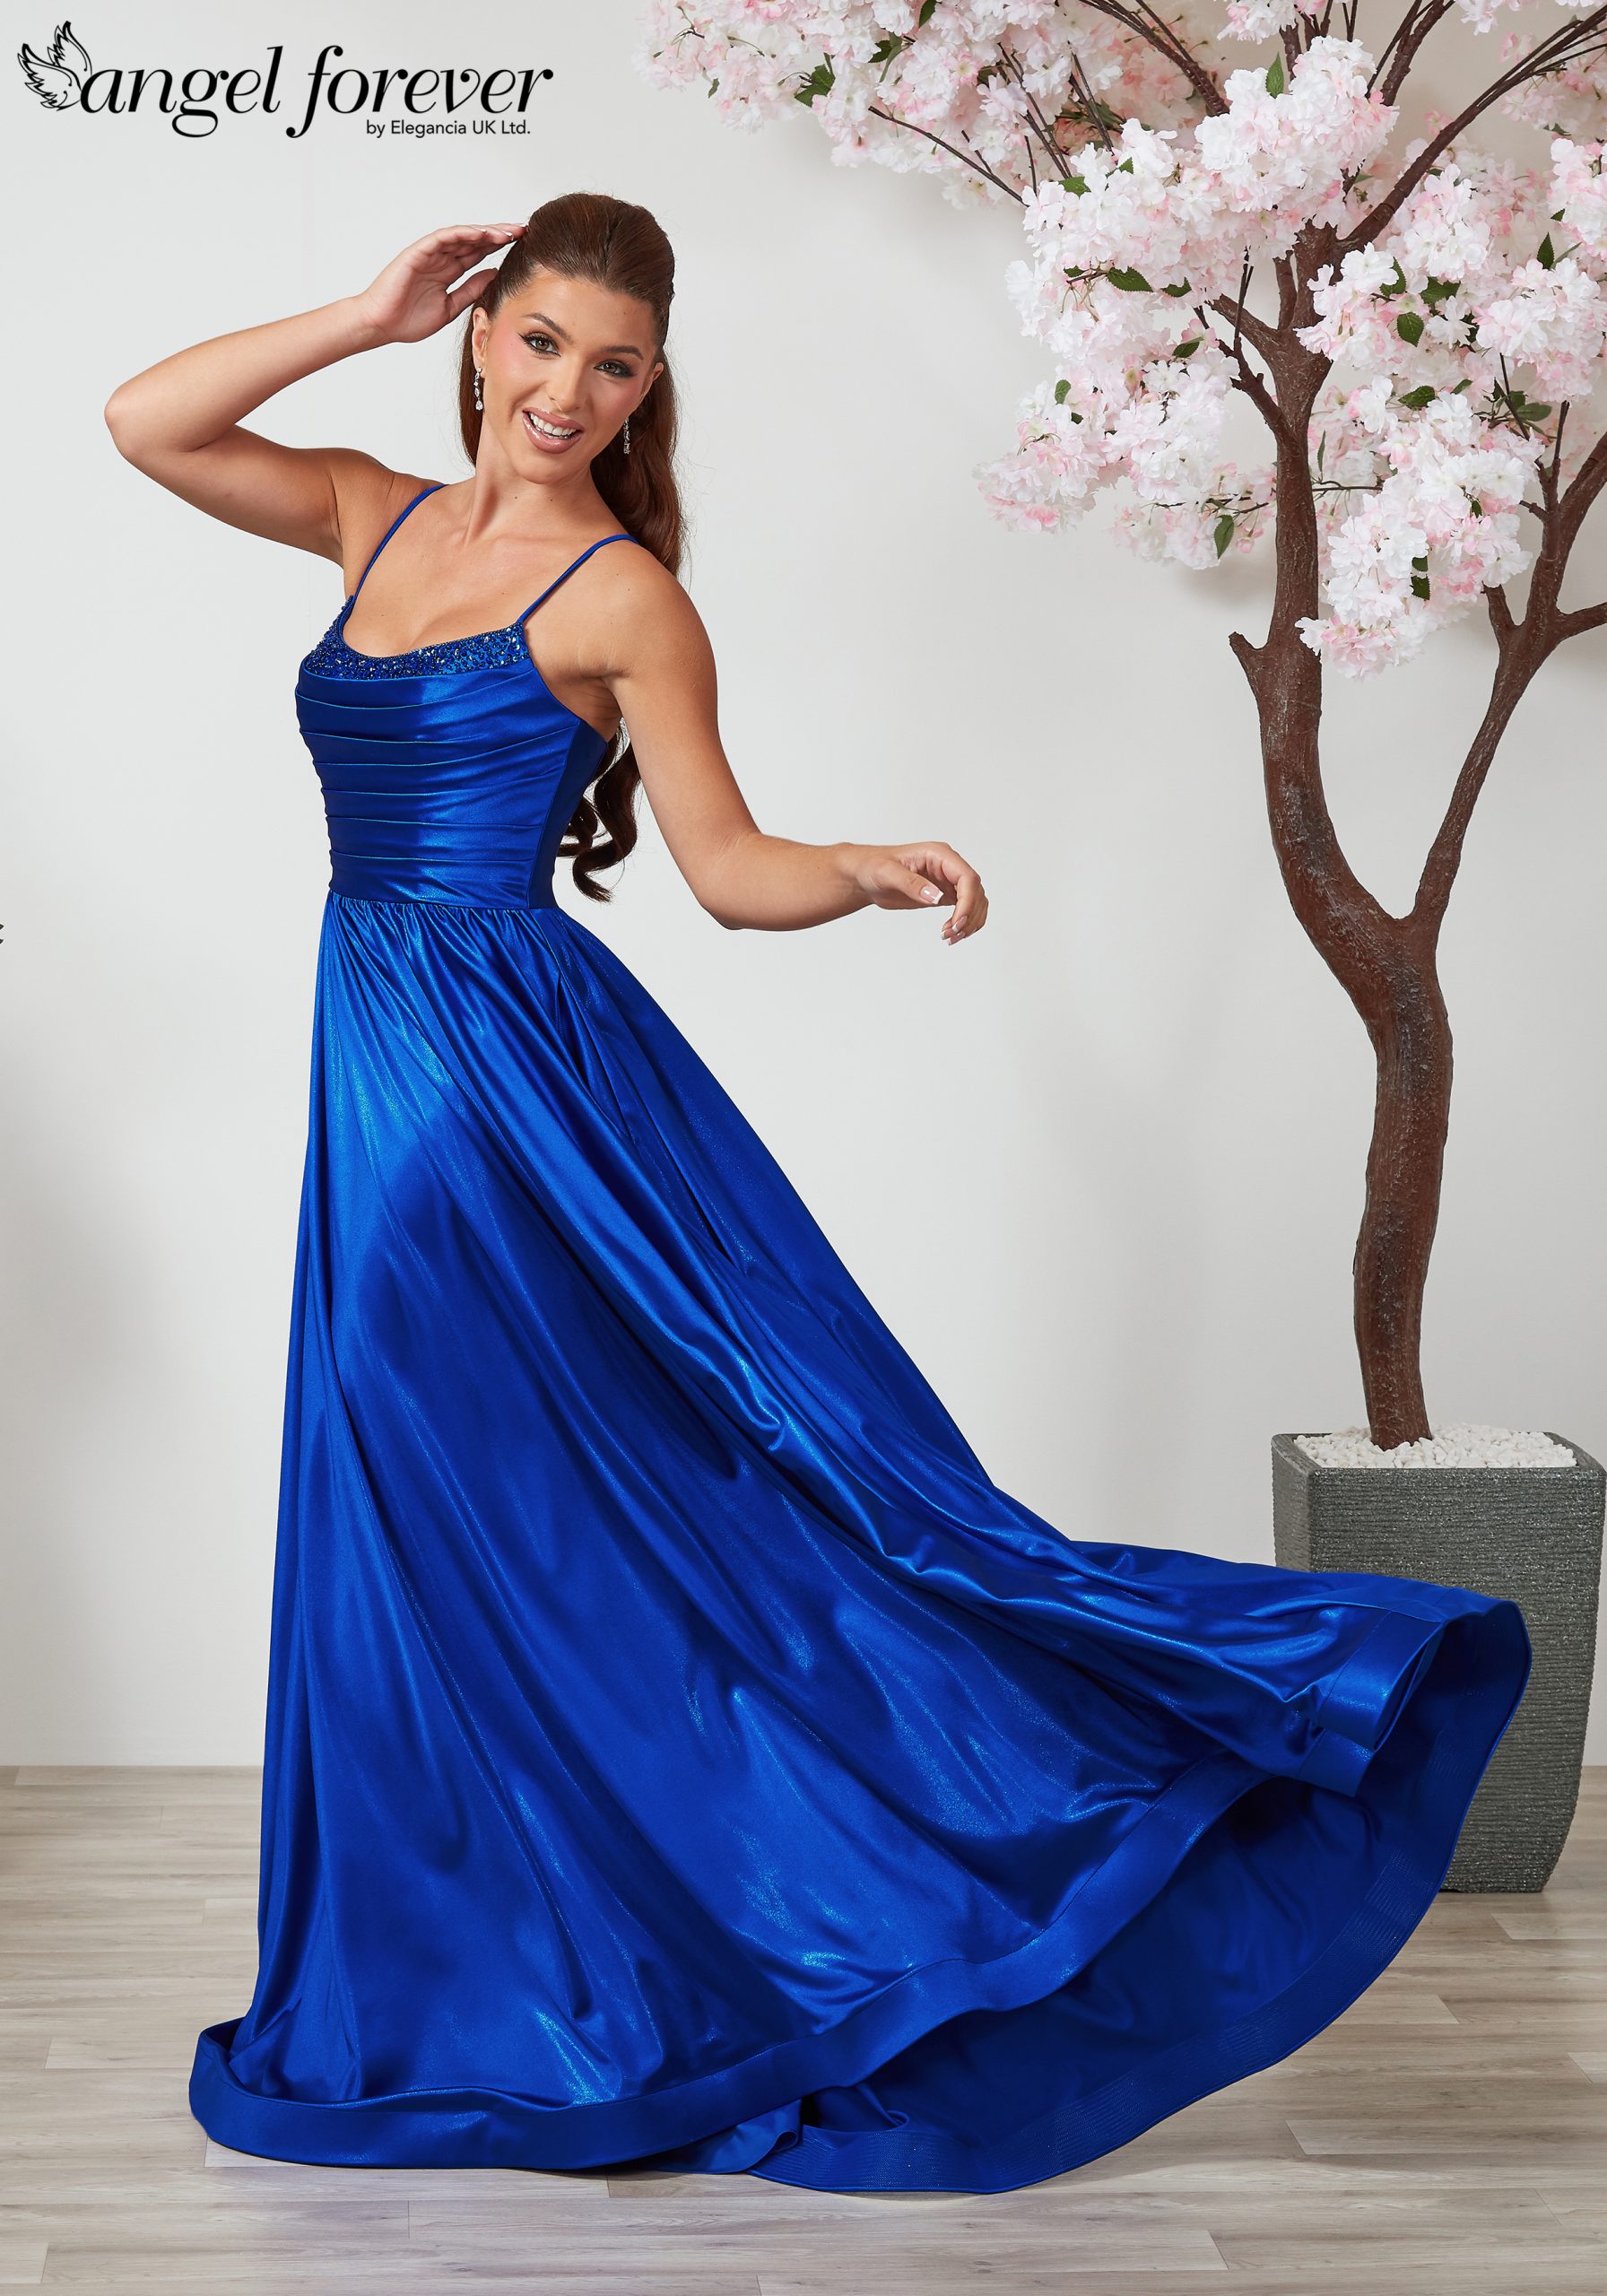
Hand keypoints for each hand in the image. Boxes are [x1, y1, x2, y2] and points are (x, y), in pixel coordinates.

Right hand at [349, 223, 527, 347]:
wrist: (381, 325)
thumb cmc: (408, 320)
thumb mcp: (450, 307)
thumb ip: (471, 290)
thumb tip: (495, 274)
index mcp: (449, 272)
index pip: (478, 254)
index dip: (499, 248)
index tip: (522, 246)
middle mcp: (441, 259)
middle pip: (474, 241)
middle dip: (498, 235)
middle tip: (522, 230)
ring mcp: (429, 254)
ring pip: (461, 236)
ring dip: (484, 232)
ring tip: (506, 232)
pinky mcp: (418, 252)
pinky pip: (442, 237)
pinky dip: (461, 234)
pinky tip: (480, 233)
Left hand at [844, 841, 988, 944]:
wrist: (865, 875)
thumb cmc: (874, 866)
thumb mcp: (887, 873)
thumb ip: (912, 883)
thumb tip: (936, 897)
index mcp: (939, 855)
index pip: (967, 877)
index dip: (968, 901)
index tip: (957, 922)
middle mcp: (948, 867)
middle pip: (976, 891)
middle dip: (969, 915)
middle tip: (950, 934)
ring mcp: (948, 881)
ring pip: (976, 902)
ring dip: (969, 922)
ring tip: (950, 937)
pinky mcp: (945, 895)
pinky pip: (966, 909)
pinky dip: (965, 923)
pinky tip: (951, 934)